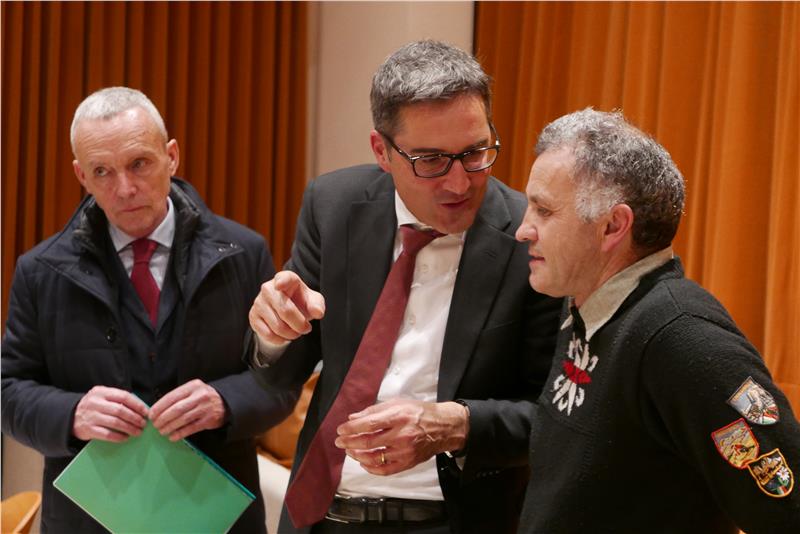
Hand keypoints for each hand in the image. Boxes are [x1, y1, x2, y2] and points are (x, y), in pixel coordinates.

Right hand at [72, 386, 148, 441]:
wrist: (70, 416)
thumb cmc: (94, 406)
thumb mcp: (102, 397)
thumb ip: (117, 399)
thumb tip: (140, 408)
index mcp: (101, 392)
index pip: (124, 396)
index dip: (137, 405)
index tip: (146, 412)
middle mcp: (95, 403)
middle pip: (120, 410)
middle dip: (135, 418)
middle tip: (143, 424)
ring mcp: (91, 416)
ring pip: (115, 423)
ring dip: (129, 428)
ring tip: (138, 431)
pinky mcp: (88, 429)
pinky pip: (107, 434)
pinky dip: (118, 437)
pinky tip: (125, 437)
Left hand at [149, 379, 226, 440]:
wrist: (225, 402)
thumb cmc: (203, 397)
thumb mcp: (192, 390)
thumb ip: (178, 397)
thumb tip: (157, 410)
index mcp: (193, 386)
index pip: (172, 397)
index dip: (159, 407)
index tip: (151, 415)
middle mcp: (200, 396)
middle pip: (176, 409)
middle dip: (163, 418)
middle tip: (155, 425)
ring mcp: (205, 409)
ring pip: (183, 419)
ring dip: (169, 427)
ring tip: (161, 431)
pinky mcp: (209, 420)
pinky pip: (191, 428)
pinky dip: (180, 433)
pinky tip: (172, 437)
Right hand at [249, 271, 325, 344]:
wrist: (286, 313)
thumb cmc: (301, 302)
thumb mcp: (313, 301)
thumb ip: (317, 305)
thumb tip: (317, 312)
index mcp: (286, 279)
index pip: (283, 278)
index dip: (282, 282)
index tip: (279, 285)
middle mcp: (269, 288)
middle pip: (285, 310)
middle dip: (300, 325)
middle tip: (306, 329)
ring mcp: (259, 302)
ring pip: (277, 326)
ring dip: (291, 334)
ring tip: (296, 332)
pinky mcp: (253, 316)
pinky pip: (267, 334)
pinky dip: (280, 340)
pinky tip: (284, 336)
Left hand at [334, 398, 468, 475]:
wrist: (443, 427)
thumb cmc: (420, 413)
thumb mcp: (397, 403)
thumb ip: (374, 411)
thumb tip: (353, 418)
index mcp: (398, 417)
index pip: (368, 424)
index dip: (351, 429)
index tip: (341, 430)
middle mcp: (402, 435)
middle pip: (368, 443)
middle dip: (349, 443)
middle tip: (340, 442)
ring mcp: (405, 451)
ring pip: (374, 458)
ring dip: (357, 455)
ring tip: (350, 451)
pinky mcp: (408, 463)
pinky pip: (385, 470)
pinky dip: (371, 468)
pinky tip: (364, 462)